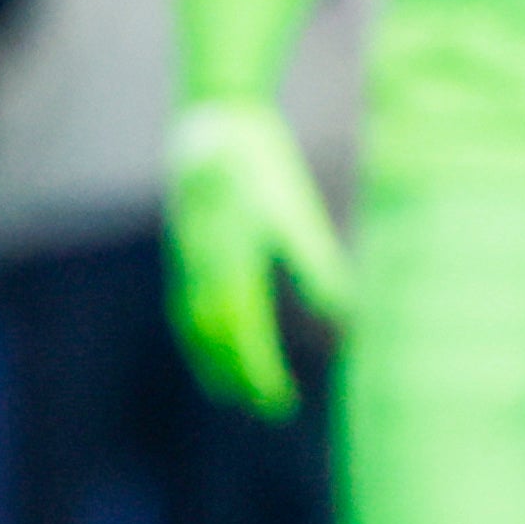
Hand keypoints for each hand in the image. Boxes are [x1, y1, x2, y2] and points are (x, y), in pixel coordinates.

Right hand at [165, 99, 349, 416]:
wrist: (213, 119)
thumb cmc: (263, 165)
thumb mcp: (297, 215)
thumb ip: (315, 266)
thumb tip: (343, 313)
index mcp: (232, 270)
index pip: (245, 341)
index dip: (261, 376)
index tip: (279, 404)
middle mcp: (201, 272)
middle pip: (214, 342)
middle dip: (236, 377)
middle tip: (261, 404)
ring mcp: (186, 258)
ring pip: (193, 325)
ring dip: (211, 359)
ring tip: (228, 385)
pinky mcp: (182, 242)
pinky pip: (183, 302)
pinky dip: (194, 331)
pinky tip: (207, 333)